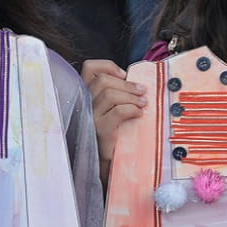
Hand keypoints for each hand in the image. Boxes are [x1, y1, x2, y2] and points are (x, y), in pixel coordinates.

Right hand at [82, 59, 144, 183]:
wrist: (105, 161)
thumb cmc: (110, 132)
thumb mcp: (108, 108)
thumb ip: (114, 93)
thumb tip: (134, 82)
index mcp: (84, 93)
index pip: (89, 68)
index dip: (108, 66)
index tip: (124, 74)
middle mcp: (83, 103)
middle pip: (103, 80)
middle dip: (126, 84)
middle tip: (142, 91)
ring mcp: (89, 116)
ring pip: (110, 94)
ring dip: (131, 96)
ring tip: (143, 103)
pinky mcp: (100, 130)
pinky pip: (118, 111)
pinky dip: (132, 109)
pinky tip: (139, 114)